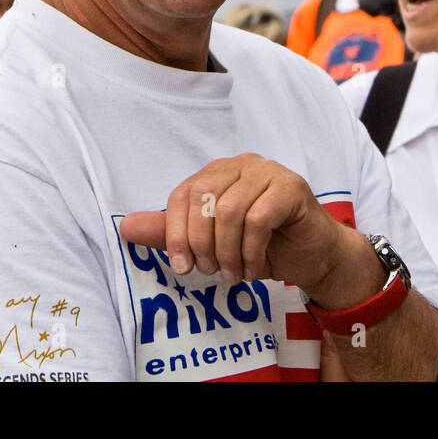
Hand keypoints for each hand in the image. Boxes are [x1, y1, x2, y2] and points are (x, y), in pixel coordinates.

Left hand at [118, 154, 348, 294]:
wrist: (312, 257)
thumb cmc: (262, 247)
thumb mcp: (210, 245)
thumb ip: (171, 234)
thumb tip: (125, 227)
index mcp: (218, 172)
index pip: (183, 194)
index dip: (176, 232)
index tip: (182, 267)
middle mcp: (241, 164)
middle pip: (204, 199)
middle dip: (202, 243)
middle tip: (212, 272)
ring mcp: (269, 171)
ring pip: (230, 210)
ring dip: (229, 252)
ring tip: (235, 274)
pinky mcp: (292, 186)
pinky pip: (259, 218)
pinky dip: (252, 251)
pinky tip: (255, 267)